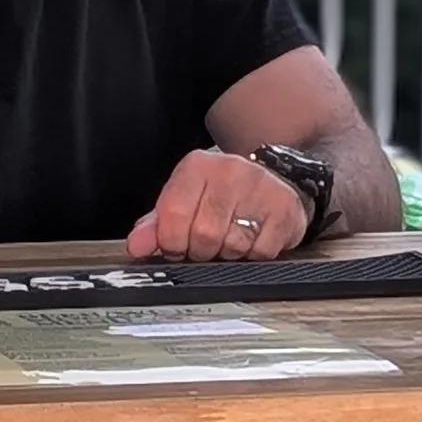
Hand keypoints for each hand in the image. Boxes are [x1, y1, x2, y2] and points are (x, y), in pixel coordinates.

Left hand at [126, 148, 310, 261]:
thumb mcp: (185, 199)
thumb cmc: (222, 195)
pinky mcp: (285, 208)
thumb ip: (157, 223)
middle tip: (207, 244)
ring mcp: (260, 188)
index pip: (173, 214)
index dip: (171, 242)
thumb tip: (136, 246)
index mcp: (196, 166)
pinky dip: (254, 255)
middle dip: (201, 250)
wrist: (275, 182)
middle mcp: (229, 170)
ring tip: (231, 237)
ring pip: (232, 246)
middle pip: (204, 234)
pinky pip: (261, 252)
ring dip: (228, 253)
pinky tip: (254, 238)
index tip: (176, 247)